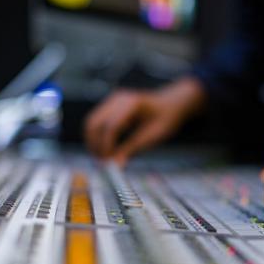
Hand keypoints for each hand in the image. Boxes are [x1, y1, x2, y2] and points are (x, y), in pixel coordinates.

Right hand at [85, 77, 204, 165]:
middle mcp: (118, 99)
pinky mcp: (110, 106)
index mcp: (132, 104)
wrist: (172, 104)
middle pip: (94, 123)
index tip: (108, 162)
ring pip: (91, 122)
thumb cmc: (166, 118)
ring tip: (102, 158)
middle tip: (102, 163)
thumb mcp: (152, 136)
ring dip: (93, 141)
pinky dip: (97, 136)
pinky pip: (96, 121)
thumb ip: (132, 148)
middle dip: (95, 144)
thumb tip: (115, 165)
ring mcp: (112, 100)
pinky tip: (105, 149)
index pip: (111, 127)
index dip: (107, 146)